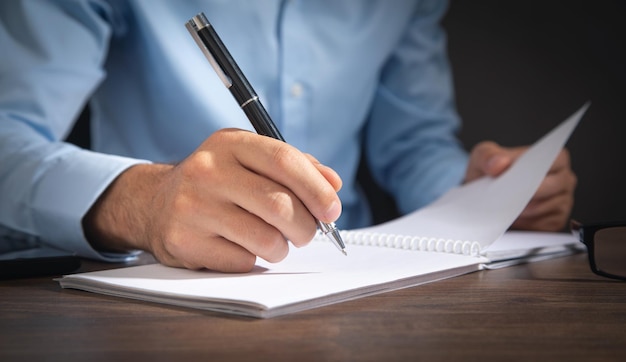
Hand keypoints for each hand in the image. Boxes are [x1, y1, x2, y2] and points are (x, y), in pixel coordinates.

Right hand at [83, 128, 341, 271]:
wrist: (154, 203)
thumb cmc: (217, 182)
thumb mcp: (250, 160)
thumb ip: (294, 167)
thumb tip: (333, 185)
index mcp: (230, 143)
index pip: (284, 161)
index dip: (316, 189)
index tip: (333, 210)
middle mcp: (207, 171)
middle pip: (279, 205)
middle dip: (306, 227)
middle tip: (307, 233)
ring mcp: (192, 207)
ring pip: (266, 240)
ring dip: (282, 248)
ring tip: (272, 240)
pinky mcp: (184, 242)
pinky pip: (243, 262)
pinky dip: (253, 260)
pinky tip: (240, 246)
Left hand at [464, 141, 576, 230]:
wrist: (488, 194)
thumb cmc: (492, 172)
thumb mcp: (484, 157)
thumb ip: (488, 156)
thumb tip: (498, 164)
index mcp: (556, 159)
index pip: (551, 161)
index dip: (532, 169)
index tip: (513, 176)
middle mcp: (564, 180)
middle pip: (549, 187)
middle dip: (523, 192)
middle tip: (502, 195)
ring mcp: (562, 202)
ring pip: (541, 208)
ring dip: (519, 209)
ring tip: (502, 205)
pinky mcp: (555, 221)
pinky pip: (539, 225)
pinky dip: (522, 223)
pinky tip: (510, 218)